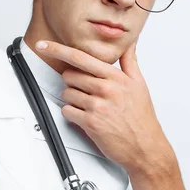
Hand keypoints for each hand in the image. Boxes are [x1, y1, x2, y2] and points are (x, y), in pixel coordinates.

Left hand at [35, 39, 174, 174]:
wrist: (145, 146)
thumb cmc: (141, 118)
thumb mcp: (139, 84)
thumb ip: (130, 61)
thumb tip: (129, 42)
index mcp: (116, 77)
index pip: (81, 57)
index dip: (58, 49)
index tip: (44, 45)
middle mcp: (106, 89)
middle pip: (69, 75)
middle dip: (74, 83)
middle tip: (88, 92)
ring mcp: (97, 106)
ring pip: (67, 93)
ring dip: (73, 100)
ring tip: (91, 106)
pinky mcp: (90, 122)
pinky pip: (67, 111)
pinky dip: (72, 114)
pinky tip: (86, 117)